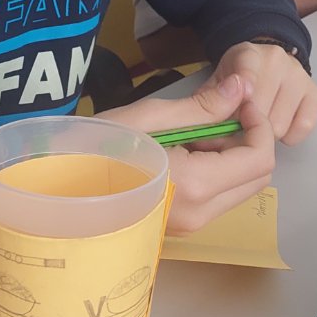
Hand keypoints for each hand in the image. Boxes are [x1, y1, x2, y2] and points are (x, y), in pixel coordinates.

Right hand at [104, 72, 274, 233]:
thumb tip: (242, 87)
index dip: (257, 123)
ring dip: (228, 158)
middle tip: (211, 117)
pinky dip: (213, 173)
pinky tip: (179, 155)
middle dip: (245, 142)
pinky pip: (217, 199)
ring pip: (239, 189)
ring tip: (188, 136)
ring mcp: (190, 227)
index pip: (259, 158)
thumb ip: (202, 106)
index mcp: (196, 186)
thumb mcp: (149, 117)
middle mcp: (200, 214)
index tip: (237, 100)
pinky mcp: (180, 229)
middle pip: (257, 178)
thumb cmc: (96, 148)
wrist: (58, 189)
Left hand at [211, 42, 316, 144]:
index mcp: (248, 54)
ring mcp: (299, 76)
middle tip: (235, 128)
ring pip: (279, 125)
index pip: (247, 71)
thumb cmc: (234, 80)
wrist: (263, 66)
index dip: (243, 90)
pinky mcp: (315, 94)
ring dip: (264, 135)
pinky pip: (303, 126)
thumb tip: (211, 122)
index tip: (241, 103)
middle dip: (243, 127)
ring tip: (255, 124)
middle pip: (261, 111)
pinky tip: (276, 127)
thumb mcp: (214, 84)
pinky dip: (288, 136)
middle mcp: (278, 61)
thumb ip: (208, 102)